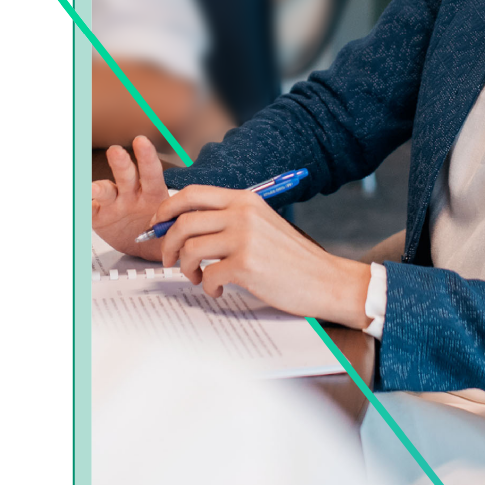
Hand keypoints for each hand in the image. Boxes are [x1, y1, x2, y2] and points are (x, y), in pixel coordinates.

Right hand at [91, 136, 169, 260]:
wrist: (147, 246)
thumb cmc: (163, 229)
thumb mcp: (175, 226)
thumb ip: (179, 221)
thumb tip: (194, 219)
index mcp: (153, 192)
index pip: (151, 173)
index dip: (146, 157)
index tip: (141, 141)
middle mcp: (132, 193)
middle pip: (126, 175)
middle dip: (121, 163)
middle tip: (116, 151)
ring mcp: (114, 203)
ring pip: (106, 191)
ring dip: (99, 188)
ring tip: (95, 190)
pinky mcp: (99, 216)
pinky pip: (90, 210)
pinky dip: (86, 206)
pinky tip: (84, 202)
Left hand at [153, 185, 371, 328]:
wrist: (326, 279)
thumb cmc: (294, 258)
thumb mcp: (263, 224)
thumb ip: (230, 219)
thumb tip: (186, 226)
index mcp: (245, 200)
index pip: (191, 193)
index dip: (166, 209)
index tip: (158, 226)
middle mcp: (243, 214)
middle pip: (182, 222)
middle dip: (166, 244)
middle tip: (171, 260)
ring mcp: (244, 238)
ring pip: (189, 249)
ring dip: (185, 268)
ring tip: (197, 278)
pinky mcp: (246, 265)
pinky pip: (207, 276)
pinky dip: (208, 287)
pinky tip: (220, 290)